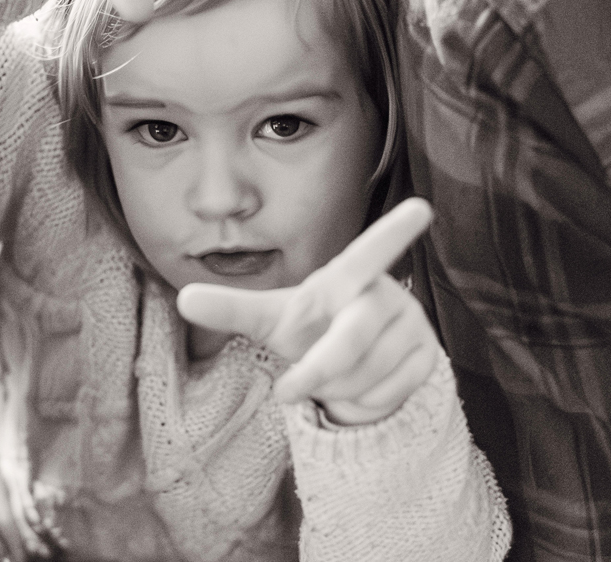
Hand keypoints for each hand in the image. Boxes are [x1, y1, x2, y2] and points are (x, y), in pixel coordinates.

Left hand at [176, 197, 438, 424]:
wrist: (347, 374)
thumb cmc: (309, 330)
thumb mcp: (269, 319)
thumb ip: (231, 308)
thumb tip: (184, 298)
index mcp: (348, 278)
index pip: (370, 254)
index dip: (394, 232)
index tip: (421, 207)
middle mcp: (386, 295)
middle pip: (352, 337)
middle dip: (318, 370)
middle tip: (286, 392)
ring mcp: (413, 326)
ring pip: (367, 374)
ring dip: (336, 389)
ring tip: (331, 377)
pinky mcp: (427, 359)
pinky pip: (387, 393)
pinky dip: (361, 403)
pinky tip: (359, 388)